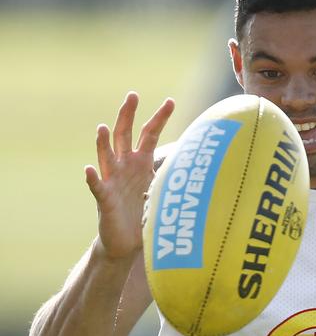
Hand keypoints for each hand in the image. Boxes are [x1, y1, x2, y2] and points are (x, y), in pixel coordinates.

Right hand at [85, 92, 173, 259]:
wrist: (127, 240)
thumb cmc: (144, 212)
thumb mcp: (164, 189)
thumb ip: (177, 174)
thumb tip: (206, 163)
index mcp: (141, 161)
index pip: (150, 133)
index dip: (159, 117)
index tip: (170, 101)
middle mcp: (124, 165)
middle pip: (124, 134)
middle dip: (128, 115)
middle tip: (132, 95)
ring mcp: (112, 180)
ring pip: (106, 156)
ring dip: (103, 142)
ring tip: (102, 127)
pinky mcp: (105, 199)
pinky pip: (97, 186)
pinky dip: (93, 178)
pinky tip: (89, 168)